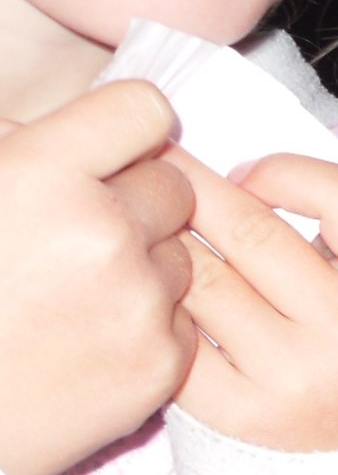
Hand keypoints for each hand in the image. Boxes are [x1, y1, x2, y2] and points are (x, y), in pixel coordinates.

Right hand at [0, 83, 195, 474]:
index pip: (143, 110)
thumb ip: (15, 145)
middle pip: (173, 186)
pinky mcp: (162, 364)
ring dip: (142, 266)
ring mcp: (140, 302)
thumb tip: (53, 123)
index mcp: (44, 174)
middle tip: (75, 235)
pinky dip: (147, 325)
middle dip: (133, 202)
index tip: (107, 151)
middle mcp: (104, 232)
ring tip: (70, 295)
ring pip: (181, 255)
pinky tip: (85, 339)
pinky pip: (183, 319)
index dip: (125, 129)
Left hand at [164, 150, 337, 451]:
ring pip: (202, 277)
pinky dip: (159, 305)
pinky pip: (177, 332)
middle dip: (193, 188)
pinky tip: (154, 295)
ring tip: (148, 231)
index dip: (287, 172)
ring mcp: (292, 376)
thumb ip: (336, 237)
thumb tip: (234, 176)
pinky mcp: (236, 411)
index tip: (250, 176)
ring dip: (166, 244)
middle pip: (253, 230)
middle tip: (157, 167)